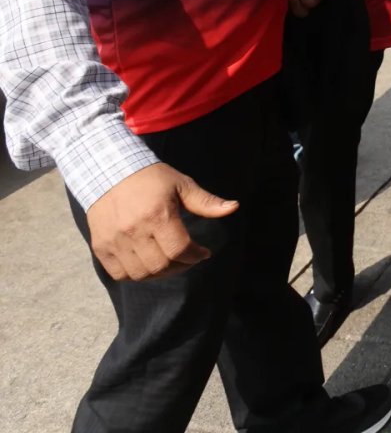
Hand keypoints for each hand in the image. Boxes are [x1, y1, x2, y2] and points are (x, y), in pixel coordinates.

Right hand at [85, 162, 237, 281]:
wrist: (109, 172)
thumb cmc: (151, 178)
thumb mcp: (181, 184)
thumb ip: (206, 201)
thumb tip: (234, 207)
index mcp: (158, 215)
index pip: (180, 249)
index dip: (195, 256)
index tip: (203, 253)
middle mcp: (134, 230)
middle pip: (161, 265)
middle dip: (180, 266)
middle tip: (186, 257)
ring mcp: (115, 241)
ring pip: (140, 274)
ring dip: (159, 272)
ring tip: (168, 261)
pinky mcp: (101, 247)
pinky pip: (119, 274)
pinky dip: (135, 275)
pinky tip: (146, 263)